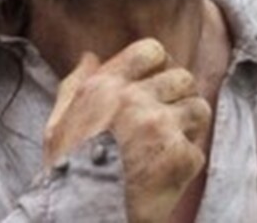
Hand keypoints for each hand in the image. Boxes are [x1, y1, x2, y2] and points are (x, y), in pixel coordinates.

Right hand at [43, 39, 211, 222]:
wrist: (82, 214)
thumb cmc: (66, 172)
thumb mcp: (57, 122)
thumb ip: (75, 84)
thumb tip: (90, 57)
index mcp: (106, 86)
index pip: (151, 51)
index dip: (158, 65)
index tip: (155, 83)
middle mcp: (136, 99)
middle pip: (182, 77)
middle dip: (178, 95)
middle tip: (166, 118)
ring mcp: (161, 126)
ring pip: (199, 108)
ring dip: (189, 125)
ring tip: (170, 143)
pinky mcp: (180, 156)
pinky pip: (197, 149)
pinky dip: (185, 163)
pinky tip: (165, 173)